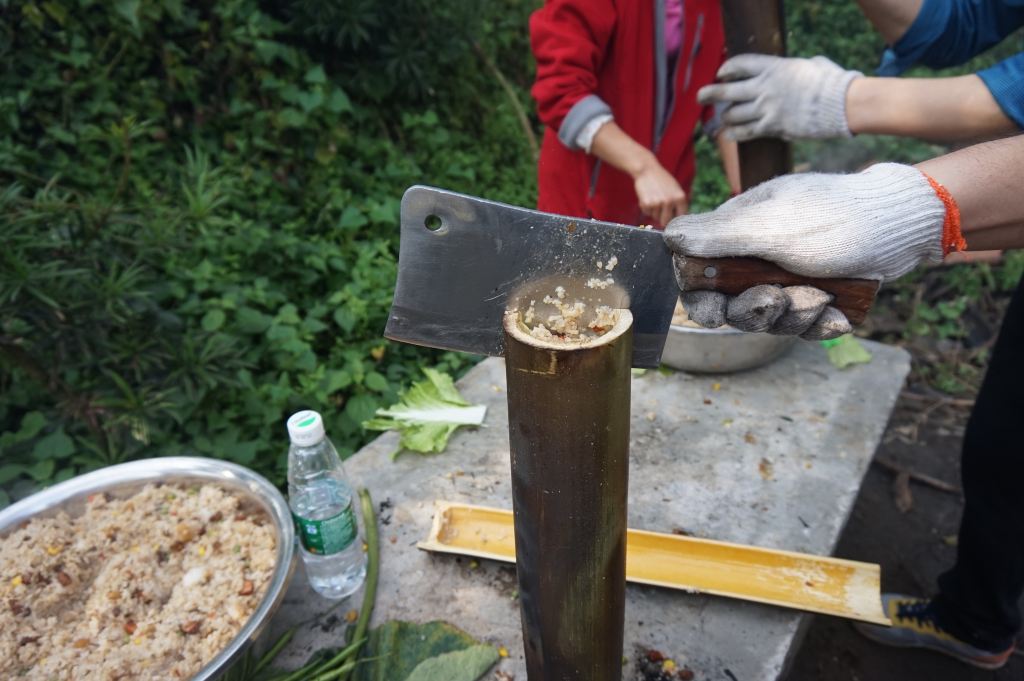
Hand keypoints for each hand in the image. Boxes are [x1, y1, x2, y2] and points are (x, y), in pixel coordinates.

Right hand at [633, 159, 687, 226]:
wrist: (647, 170)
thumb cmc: (662, 179)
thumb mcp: (676, 189)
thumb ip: (679, 203)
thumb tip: (681, 219)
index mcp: (680, 198)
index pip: (680, 217)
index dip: (675, 220)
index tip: (672, 222)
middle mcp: (670, 202)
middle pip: (666, 222)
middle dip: (662, 219)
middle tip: (660, 212)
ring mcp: (658, 203)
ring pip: (655, 217)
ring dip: (654, 212)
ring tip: (653, 199)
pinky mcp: (647, 204)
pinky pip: (647, 213)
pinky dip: (646, 208)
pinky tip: (647, 198)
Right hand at [663, 164, 947, 338]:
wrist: (903, 225)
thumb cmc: (836, 217)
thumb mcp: (772, 227)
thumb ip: (719, 237)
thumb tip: (667, 236)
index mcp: (739, 233)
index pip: (699, 273)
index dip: (700, 298)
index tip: (714, 309)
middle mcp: (759, 257)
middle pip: (732, 305)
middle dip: (754, 311)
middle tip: (777, 300)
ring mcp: (790, 278)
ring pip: (771, 319)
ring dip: (795, 316)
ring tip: (822, 298)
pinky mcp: (818, 295)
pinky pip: (805, 325)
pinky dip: (821, 325)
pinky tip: (838, 316)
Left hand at [697, 54, 860, 141]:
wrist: (842, 103)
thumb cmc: (832, 82)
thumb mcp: (812, 65)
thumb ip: (800, 67)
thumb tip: (807, 66)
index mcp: (774, 67)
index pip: (740, 64)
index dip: (727, 69)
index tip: (721, 73)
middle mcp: (765, 87)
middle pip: (727, 91)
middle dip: (710, 93)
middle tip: (700, 96)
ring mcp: (767, 108)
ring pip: (733, 115)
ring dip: (726, 118)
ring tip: (724, 119)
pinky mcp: (772, 126)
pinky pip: (746, 132)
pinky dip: (735, 134)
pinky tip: (728, 134)